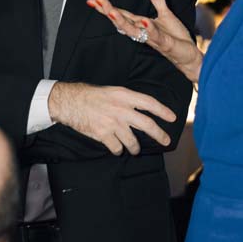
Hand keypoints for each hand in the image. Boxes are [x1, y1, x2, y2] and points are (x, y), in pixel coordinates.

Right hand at [48, 81, 175, 155]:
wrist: (69, 102)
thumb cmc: (90, 95)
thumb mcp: (111, 91)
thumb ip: (126, 100)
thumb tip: (141, 110)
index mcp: (124, 96)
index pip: (149, 103)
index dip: (162, 110)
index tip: (172, 117)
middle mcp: (121, 109)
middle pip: (146, 124)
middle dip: (159, 134)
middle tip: (166, 141)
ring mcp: (112, 123)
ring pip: (132, 141)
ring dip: (135, 148)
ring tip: (134, 150)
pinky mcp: (103, 134)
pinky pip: (117, 148)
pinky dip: (118, 151)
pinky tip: (117, 149)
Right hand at [87, 0, 202, 83]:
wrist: (189, 57)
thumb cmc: (175, 38)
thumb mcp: (166, 14)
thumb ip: (157, 0)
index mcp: (141, 25)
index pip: (122, 14)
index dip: (107, 8)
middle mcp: (144, 33)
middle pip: (123, 22)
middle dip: (109, 12)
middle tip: (97, 2)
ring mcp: (153, 39)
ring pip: (134, 31)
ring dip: (123, 22)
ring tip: (112, 12)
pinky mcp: (166, 44)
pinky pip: (155, 36)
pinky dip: (148, 29)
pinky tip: (144, 21)